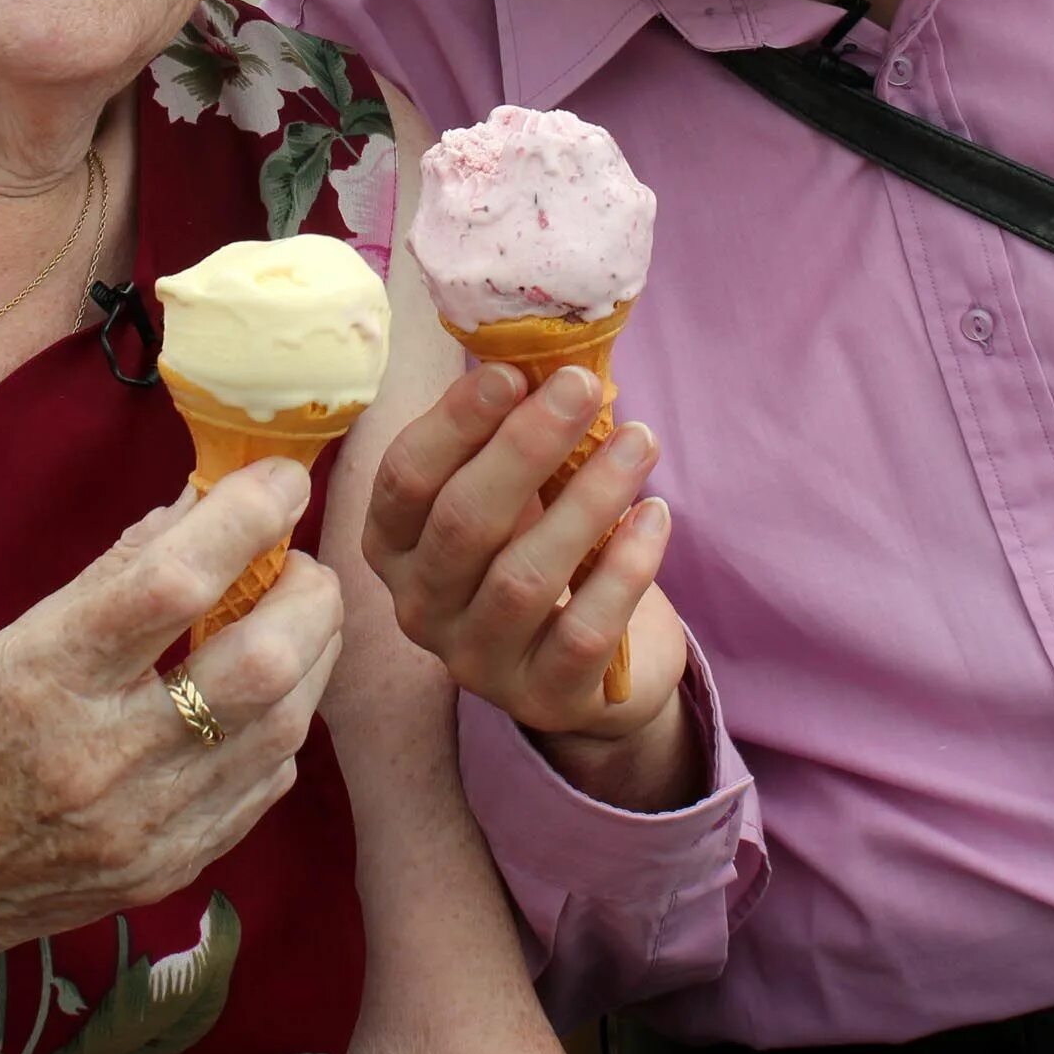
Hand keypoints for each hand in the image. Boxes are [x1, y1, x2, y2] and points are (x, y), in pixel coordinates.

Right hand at [0, 459, 344, 964]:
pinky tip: (258, 698)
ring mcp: (144, 825)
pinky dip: (280, 722)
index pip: (172, 584)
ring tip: (291, 621)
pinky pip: (267, 782)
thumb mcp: (7, 640)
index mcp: (45, 677)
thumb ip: (115, 573)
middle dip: (308, 595)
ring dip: (310, 655)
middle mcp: (101, 757)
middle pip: (261, 664)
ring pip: (284, 725)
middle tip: (297, 565)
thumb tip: (203, 504)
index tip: (280, 480)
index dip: (245, 518)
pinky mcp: (171, 867)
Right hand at [363, 363, 686, 745]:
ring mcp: (477, 662)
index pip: (405, 480)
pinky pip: (584, 631)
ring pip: (525, 577)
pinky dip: (625, 568)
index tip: (509, 371)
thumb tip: (543, 354)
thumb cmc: (539, 551)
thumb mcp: (512, 496)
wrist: (593, 670)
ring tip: (640, 440)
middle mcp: (420, 607)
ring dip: (587, 499)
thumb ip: (507, 437)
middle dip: (524, 447)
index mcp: (395, 546)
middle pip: (463, 523)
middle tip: (581, 386)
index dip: (453, 424)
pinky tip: (657, 514)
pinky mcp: (544, 698)